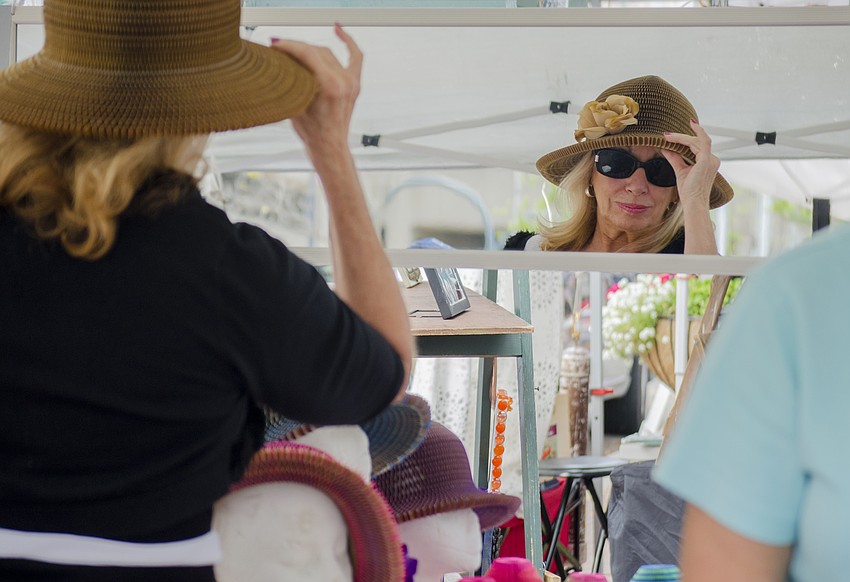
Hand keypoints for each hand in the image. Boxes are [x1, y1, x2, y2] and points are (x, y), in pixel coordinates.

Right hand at [271, 24, 361, 163]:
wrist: (330, 147)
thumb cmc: (312, 133)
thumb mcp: (294, 104)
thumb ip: (290, 80)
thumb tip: (279, 60)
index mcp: (330, 85)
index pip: (307, 53)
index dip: (289, 45)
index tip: (276, 45)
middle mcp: (344, 81)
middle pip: (317, 51)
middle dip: (296, 47)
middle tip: (281, 49)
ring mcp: (351, 82)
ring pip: (329, 53)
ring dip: (311, 49)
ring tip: (295, 49)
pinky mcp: (354, 84)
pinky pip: (355, 56)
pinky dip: (348, 42)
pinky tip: (338, 29)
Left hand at [660, 120, 720, 209]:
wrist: (693, 203)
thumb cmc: (689, 191)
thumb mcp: (680, 170)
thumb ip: (674, 158)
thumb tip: (665, 148)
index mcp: (708, 162)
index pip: (697, 145)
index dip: (683, 139)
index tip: (670, 136)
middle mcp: (713, 159)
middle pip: (697, 141)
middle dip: (681, 137)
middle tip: (666, 135)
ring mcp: (711, 160)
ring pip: (697, 141)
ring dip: (681, 137)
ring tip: (668, 136)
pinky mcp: (707, 161)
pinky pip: (701, 143)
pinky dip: (693, 135)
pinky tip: (686, 128)